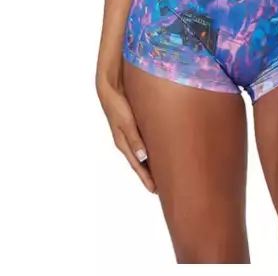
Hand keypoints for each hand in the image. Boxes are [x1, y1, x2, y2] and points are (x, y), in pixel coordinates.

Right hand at [96, 76, 155, 192]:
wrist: (111, 88)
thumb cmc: (118, 105)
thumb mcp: (126, 122)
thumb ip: (135, 139)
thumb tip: (143, 158)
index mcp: (123, 143)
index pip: (137, 166)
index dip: (146, 178)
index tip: (156, 190)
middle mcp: (127, 141)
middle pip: (140, 163)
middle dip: (150, 174)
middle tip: (164, 185)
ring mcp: (131, 134)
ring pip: (143, 154)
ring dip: (152, 163)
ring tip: (164, 171)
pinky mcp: (135, 126)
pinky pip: (145, 142)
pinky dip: (152, 150)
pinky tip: (160, 150)